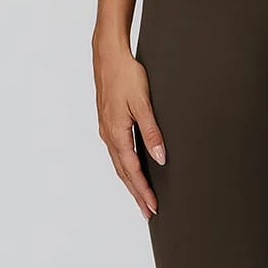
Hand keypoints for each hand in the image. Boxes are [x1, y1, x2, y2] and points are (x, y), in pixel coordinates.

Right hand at [93, 37, 164, 219]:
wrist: (108, 55)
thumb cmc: (126, 75)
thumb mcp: (143, 103)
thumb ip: (152, 131)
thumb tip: (160, 158)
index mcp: (116, 133)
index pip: (132, 170)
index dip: (143, 190)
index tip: (153, 207)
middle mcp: (109, 135)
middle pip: (123, 173)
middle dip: (136, 194)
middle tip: (148, 212)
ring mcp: (107, 129)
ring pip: (119, 164)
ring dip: (130, 183)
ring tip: (141, 198)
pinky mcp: (109, 123)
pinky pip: (117, 152)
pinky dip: (125, 167)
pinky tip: (132, 170)